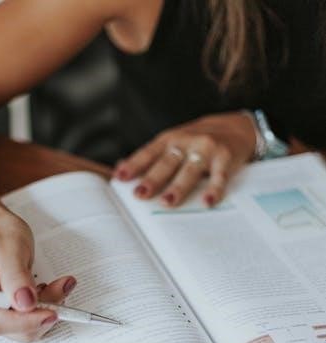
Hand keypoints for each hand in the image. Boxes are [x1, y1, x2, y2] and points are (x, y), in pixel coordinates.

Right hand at [0, 209, 75, 342]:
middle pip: (16, 329)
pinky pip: (31, 321)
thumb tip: (25, 303)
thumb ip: (16, 276)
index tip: (52, 311)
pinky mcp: (8, 314)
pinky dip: (46, 307)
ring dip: (48, 309)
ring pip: (28, 329)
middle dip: (43, 311)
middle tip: (61, 287)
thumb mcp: (9, 247)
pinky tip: (51, 290)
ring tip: (59, 285)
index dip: (28, 321)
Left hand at [113, 111, 256, 206]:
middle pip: (167, 162)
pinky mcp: (226, 157)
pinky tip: (207, 201)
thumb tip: (119, 169)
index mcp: (170, 139)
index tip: (120, 177)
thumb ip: (150, 157)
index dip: (134, 164)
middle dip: (152, 178)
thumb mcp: (173, 143)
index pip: (148, 152)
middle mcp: (186, 141)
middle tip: (140, 194)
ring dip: (178, 187)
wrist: (236, 128)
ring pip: (190, 170)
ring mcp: (206, 149)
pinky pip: (219, 176)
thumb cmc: (197, 142)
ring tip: (167, 202)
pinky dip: (214, 189)